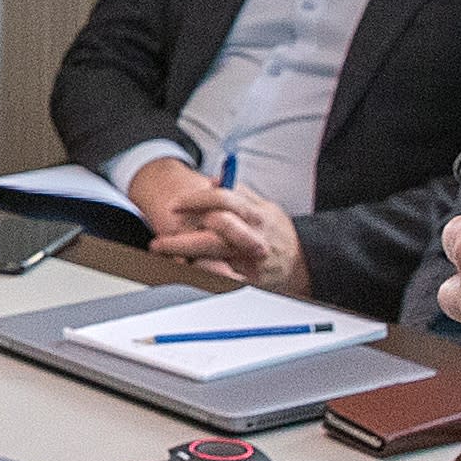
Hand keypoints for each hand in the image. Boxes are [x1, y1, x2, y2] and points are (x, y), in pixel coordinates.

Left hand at [127, 160, 299, 290]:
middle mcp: (253, 236)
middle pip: (214, 230)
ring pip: (215, 258)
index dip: (196, 200)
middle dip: (183, 235)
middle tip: (160, 239)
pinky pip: (221, 279)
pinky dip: (201, 276)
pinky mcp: (250, 280)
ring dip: (186, 257)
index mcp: (255, 214)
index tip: (176, 204)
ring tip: (165, 254)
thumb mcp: (263, 206)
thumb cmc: (276, 232)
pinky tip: (184, 272)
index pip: (223, 199)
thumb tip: (214, 180)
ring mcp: (251, 260)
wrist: (301, 262)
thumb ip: (239, 193)